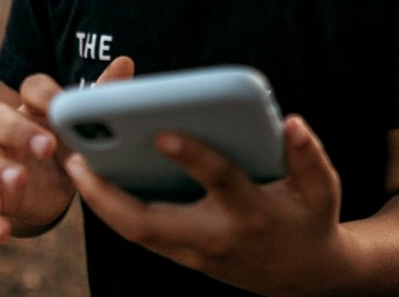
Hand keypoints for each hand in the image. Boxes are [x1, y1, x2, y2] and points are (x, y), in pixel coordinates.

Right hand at [0, 56, 135, 241]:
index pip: (30, 87)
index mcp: (34, 108)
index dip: (43, 94)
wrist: (56, 190)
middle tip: (46, 146)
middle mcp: (5, 131)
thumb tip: (125, 60)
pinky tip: (2, 234)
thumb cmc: (69, 145)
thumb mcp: (84, 126)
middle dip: (17, 129)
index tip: (62, 105)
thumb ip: (101, 95)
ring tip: (19, 181)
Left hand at [64, 113, 347, 295]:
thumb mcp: (322, 189)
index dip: (193, 157)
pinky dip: (115, 210)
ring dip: (101, 203)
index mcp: (250, 213)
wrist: (306, 276)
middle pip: (148, 225)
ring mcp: (194, 254)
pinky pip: (141, 234)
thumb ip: (308, 155)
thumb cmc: (310, 220)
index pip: (217, 182)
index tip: (163, 132)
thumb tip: (291, 122)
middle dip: (107, 196)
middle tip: (76, 159)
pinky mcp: (184, 257)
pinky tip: (99, 179)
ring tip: (75, 162)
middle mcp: (215, 238)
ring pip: (136, 234)